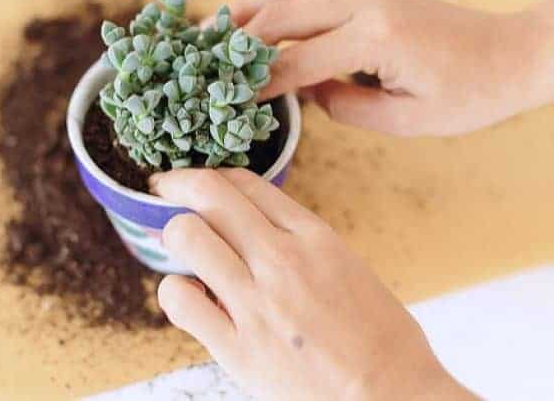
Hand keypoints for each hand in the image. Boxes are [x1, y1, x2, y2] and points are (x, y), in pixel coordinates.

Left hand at [151, 168, 475, 400]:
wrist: (392, 396)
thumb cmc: (380, 337)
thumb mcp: (346, 266)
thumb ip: (298, 242)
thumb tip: (250, 229)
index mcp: (314, 237)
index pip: (246, 183)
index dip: (211, 175)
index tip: (195, 181)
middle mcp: (282, 260)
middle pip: (208, 194)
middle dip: (174, 184)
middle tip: (161, 189)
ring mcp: (256, 303)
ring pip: (187, 236)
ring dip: (174, 234)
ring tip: (180, 249)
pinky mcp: (238, 348)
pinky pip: (180, 300)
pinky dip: (175, 293)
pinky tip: (190, 299)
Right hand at [224, 0, 553, 135]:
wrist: (510, 56)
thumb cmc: (467, 96)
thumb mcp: (406, 121)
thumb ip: (346, 107)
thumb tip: (305, 91)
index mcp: (373, 40)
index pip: (296, 63)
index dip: (258, 84)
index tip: (227, 99)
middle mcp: (365, 4)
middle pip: (283, 16)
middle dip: (240, 39)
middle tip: (206, 56)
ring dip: (251, 3)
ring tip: (217, 20)